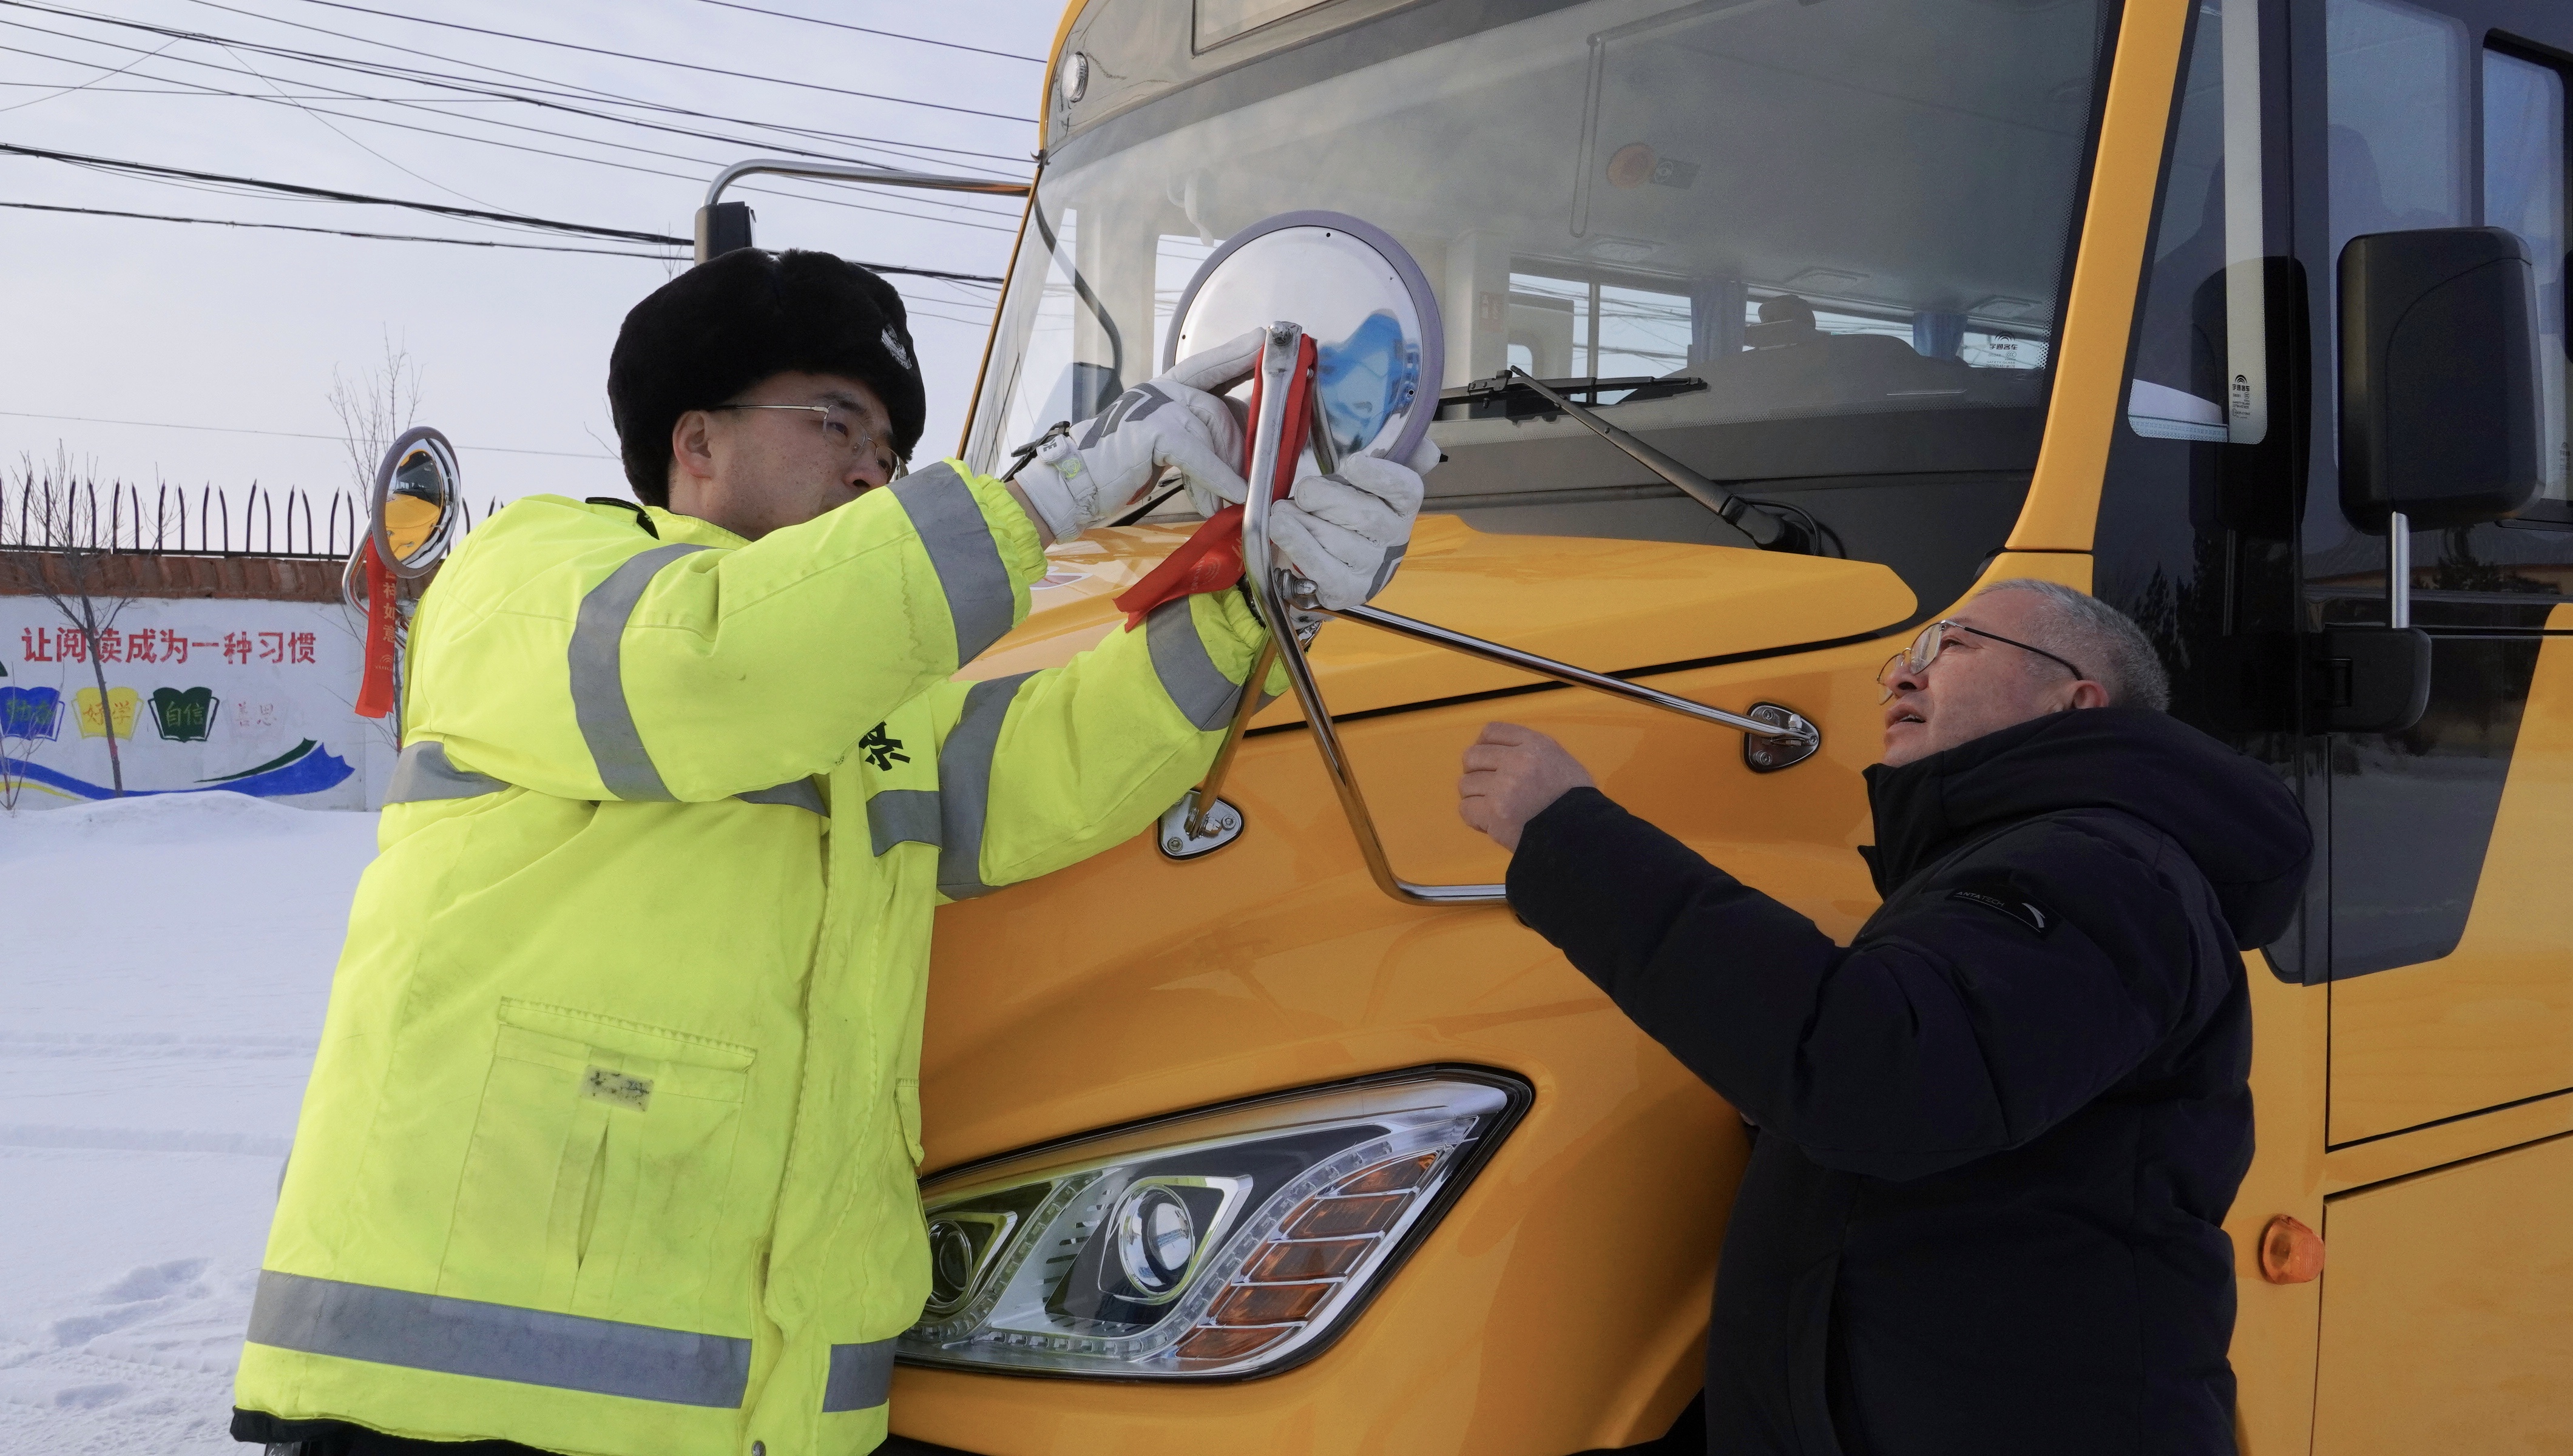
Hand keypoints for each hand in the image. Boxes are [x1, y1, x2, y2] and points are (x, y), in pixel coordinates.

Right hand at [1013, 330, 1262, 540]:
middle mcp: (1160, 389)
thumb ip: (1196, 436)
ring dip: (1227, 469)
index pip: (1210, 366)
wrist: (1073, 484)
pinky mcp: (1150, 431)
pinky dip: (1219, 478)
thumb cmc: (1120, 469)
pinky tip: (1231, 496)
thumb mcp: (1163, 445)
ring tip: (1230, 498)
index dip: (1238, 355)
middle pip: (1217, 405)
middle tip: (1253, 473)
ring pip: (1211, 428)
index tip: (1263, 342)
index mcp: (1165, 389)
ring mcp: (1154, 405)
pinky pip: (1198, 453)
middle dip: (1240, 443)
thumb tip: (1242, 448)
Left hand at [1268, 434, 1437, 610]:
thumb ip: (1398, 457)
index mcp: (1403, 507)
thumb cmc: (1348, 509)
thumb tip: (1427, 449)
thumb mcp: (1370, 479)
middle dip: (1326, 498)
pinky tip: (1280, 528)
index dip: (1380, 476)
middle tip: (1304, 491)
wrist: (1333, 559)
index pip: (1405, 490)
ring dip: (1303, 520)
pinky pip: (1321, 567)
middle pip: (1364, 515)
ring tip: (1284, 511)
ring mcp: (1371, 569)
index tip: (1352, 463)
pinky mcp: (1346, 591)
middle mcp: (1394, 540)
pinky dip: (1297, 544)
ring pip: (1336, 539)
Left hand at [1457, 722, 1594, 851]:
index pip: (1491, 731)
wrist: (1582, 834)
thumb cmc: (1577, 802)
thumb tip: (1505, 757)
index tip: (1485, 760)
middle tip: (1487, 789)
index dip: (1482, 745)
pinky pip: (1466, 809)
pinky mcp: (1494, 813)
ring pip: (1465, 784)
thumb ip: (1533, 754)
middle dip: (1475, 772)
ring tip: (1493, 810)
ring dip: (1475, 798)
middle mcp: (1516, 760)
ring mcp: (1503, 787)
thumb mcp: (1562, 762)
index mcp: (1535, 745)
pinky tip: (1489, 824)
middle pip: (1472, 756)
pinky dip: (1474, 818)